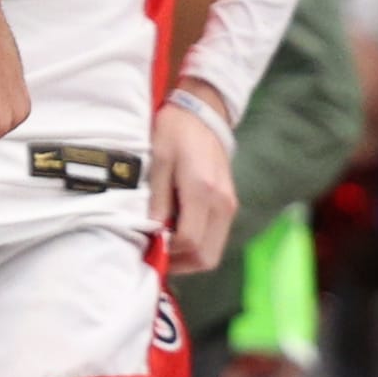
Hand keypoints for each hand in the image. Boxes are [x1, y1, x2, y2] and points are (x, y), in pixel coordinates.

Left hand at [147, 91, 239, 272]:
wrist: (204, 112)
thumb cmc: (176, 131)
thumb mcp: (158, 159)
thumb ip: (157, 198)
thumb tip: (151, 231)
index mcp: (203, 191)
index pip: (189, 242)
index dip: (167, 251)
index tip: (148, 245)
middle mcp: (222, 204)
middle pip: (206, 257)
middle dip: (180, 263)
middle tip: (156, 253)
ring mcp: (229, 206)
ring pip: (213, 252)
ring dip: (188, 256)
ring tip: (164, 243)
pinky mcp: (229, 205)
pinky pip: (215, 239)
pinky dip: (197, 244)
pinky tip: (176, 232)